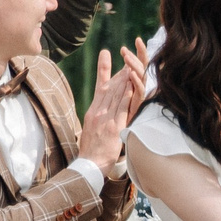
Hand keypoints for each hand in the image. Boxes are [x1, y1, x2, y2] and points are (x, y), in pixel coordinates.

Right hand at [78, 45, 148, 170]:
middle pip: (108, 87)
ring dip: (124, 79)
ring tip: (131, 65)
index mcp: (92, 111)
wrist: (89, 165)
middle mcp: (97, 112)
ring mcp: (105, 119)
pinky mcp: (113, 127)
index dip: (105, 71)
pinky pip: (121, 109)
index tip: (107, 56)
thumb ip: (98, 116)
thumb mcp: (91, 128)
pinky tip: (131, 86)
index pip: (99, 87)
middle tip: (125, 56)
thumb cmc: (92, 149)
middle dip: (117, 71)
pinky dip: (126, 96)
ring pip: (115, 95)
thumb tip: (103, 108)